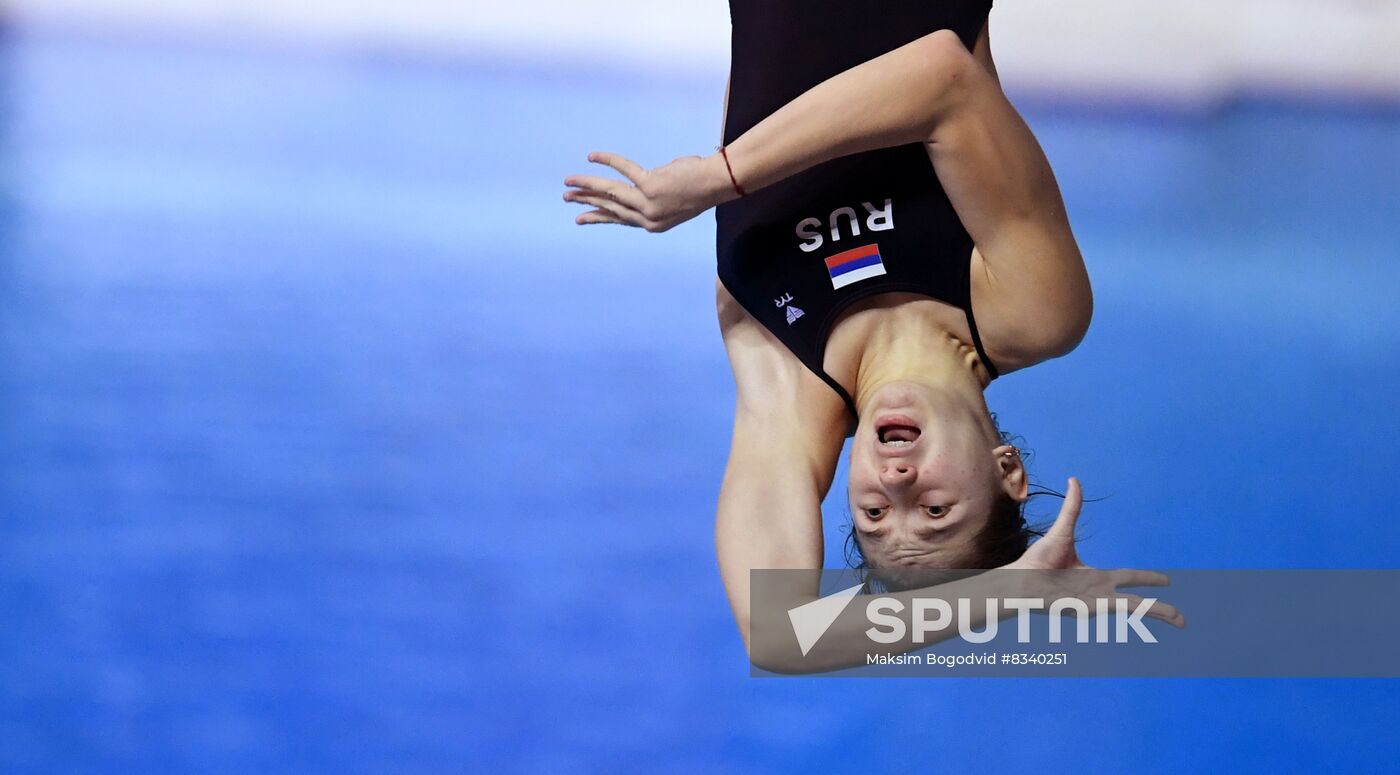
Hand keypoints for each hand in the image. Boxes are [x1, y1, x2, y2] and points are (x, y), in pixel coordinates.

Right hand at [563, 151, 735, 232]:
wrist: (718, 183)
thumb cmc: (701, 186)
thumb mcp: (675, 196)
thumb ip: (655, 192)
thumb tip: (644, 178)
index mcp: (654, 224)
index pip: (619, 219)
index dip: (599, 216)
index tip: (581, 218)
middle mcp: (649, 218)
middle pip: (610, 208)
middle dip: (586, 202)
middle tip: (567, 198)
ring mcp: (648, 203)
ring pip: (610, 193)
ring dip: (587, 186)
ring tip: (569, 183)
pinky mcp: (650, 186)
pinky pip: (623, 170)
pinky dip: (607, 161)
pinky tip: (592, 157)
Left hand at [1002, 477, 1185, 627]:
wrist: (1019, 580)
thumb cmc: (1036, 562)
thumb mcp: (1062, 532)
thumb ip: (1072, 509)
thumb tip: (1074, 480)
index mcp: (1096, 577)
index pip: (1129, 578)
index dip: (1148, 579)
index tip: (1167, 581)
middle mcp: (1099, 592)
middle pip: (1138, 601)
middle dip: (1160, 609)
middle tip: (1182, 619)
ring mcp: (1095, 603)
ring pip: (1134, 609)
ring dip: (1158, 614)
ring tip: (1182, 621)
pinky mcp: (1088, 610)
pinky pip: (1116, 609)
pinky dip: (1136, 611)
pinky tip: (1151, 612)